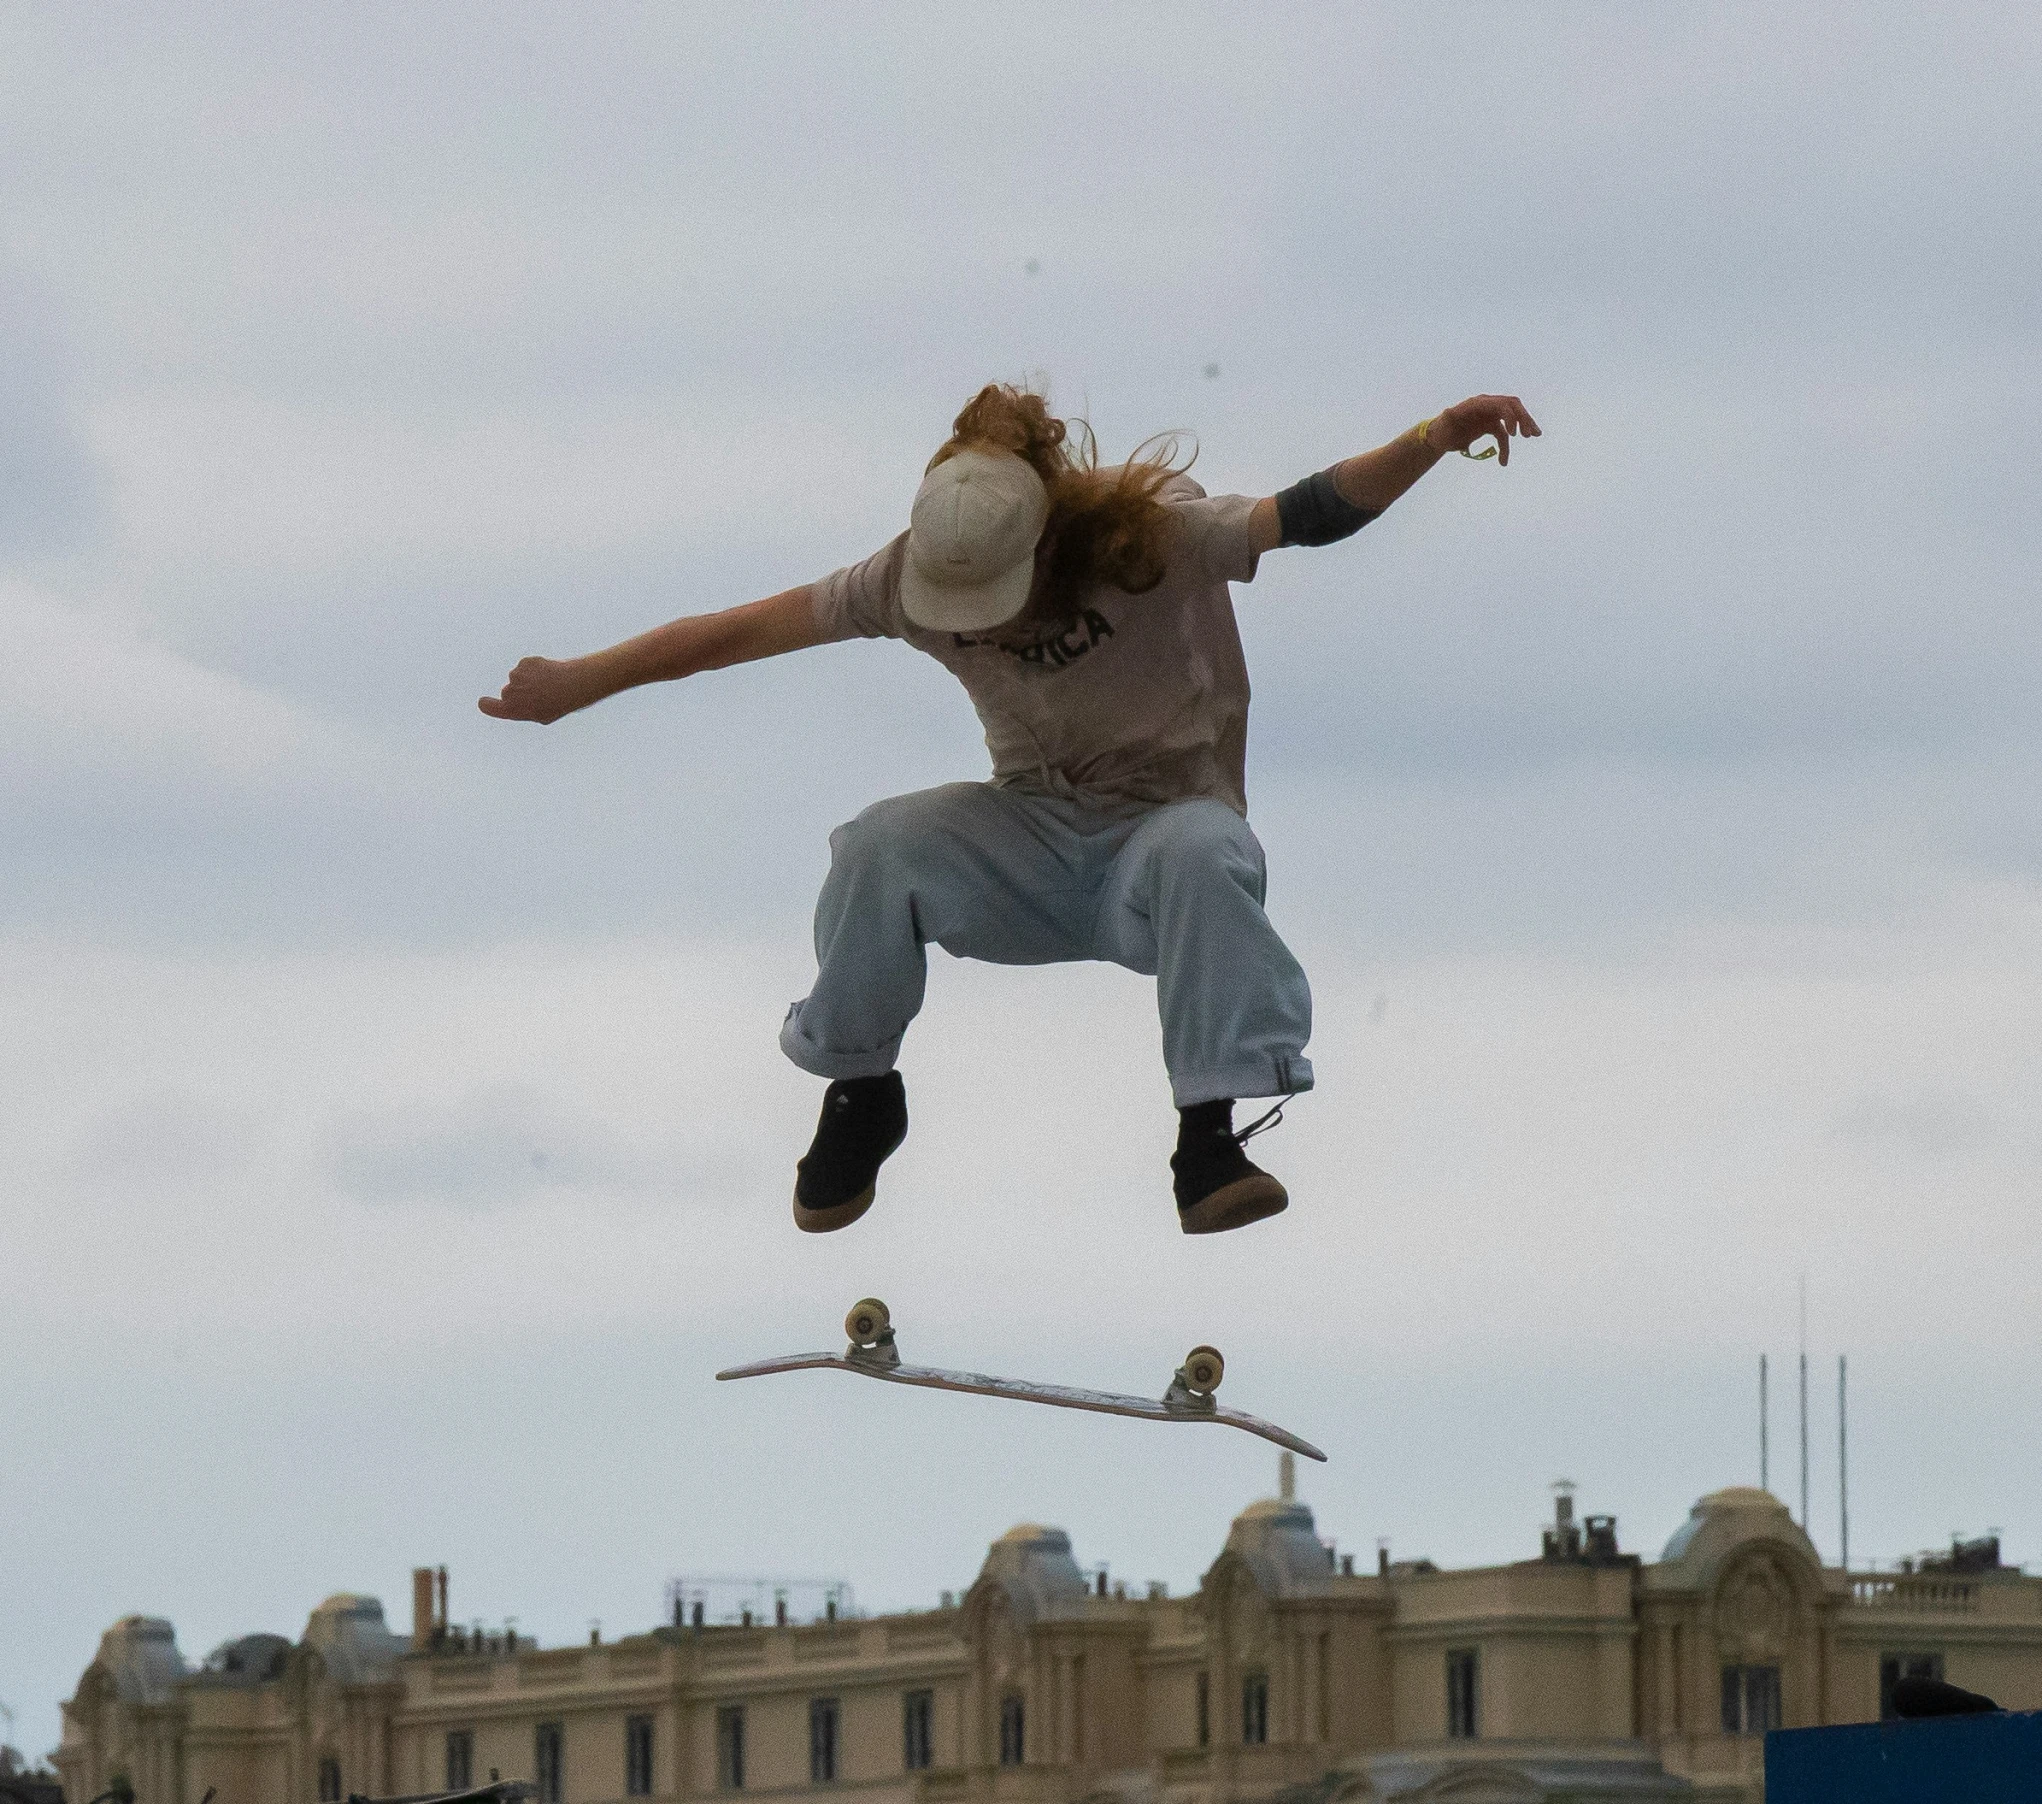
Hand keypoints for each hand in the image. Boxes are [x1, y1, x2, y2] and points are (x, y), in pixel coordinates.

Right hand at [477, 656, 596, 723]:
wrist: (572, 684)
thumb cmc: (558, 704)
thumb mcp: (541, 715)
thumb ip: (525, 710)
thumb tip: (521, 703)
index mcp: (512, 709)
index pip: (488, 706)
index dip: (486, 704)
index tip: (484, 702)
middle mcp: (509, 692)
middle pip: (507, 691)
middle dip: (518, 692)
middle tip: (539, 695)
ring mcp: (516, 676)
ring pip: (518, 678)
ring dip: (528, 680)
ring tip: (547, 684)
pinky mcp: (524, 663)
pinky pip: (526, 667)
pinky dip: (535, 669)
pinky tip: (548, 673)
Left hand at [1430, 395, 1540, 464]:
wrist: (1437, 437)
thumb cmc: (1439, 429)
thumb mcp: (1442, 424)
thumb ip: (1448, 417)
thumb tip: (1448, 412)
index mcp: (1478, 403)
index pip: (1501, 404)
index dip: (1510, 417)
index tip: (1513, 434)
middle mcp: (1487, 406)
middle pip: (1512, 407)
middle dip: (1524, 418)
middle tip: (1530, 434)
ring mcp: (1489, 416)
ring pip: (1512, 418)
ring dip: (1525, 425)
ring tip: (1534, 435)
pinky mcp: (1489, 426)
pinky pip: (1503, 435)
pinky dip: (1505, 448)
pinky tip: (1503, 462)